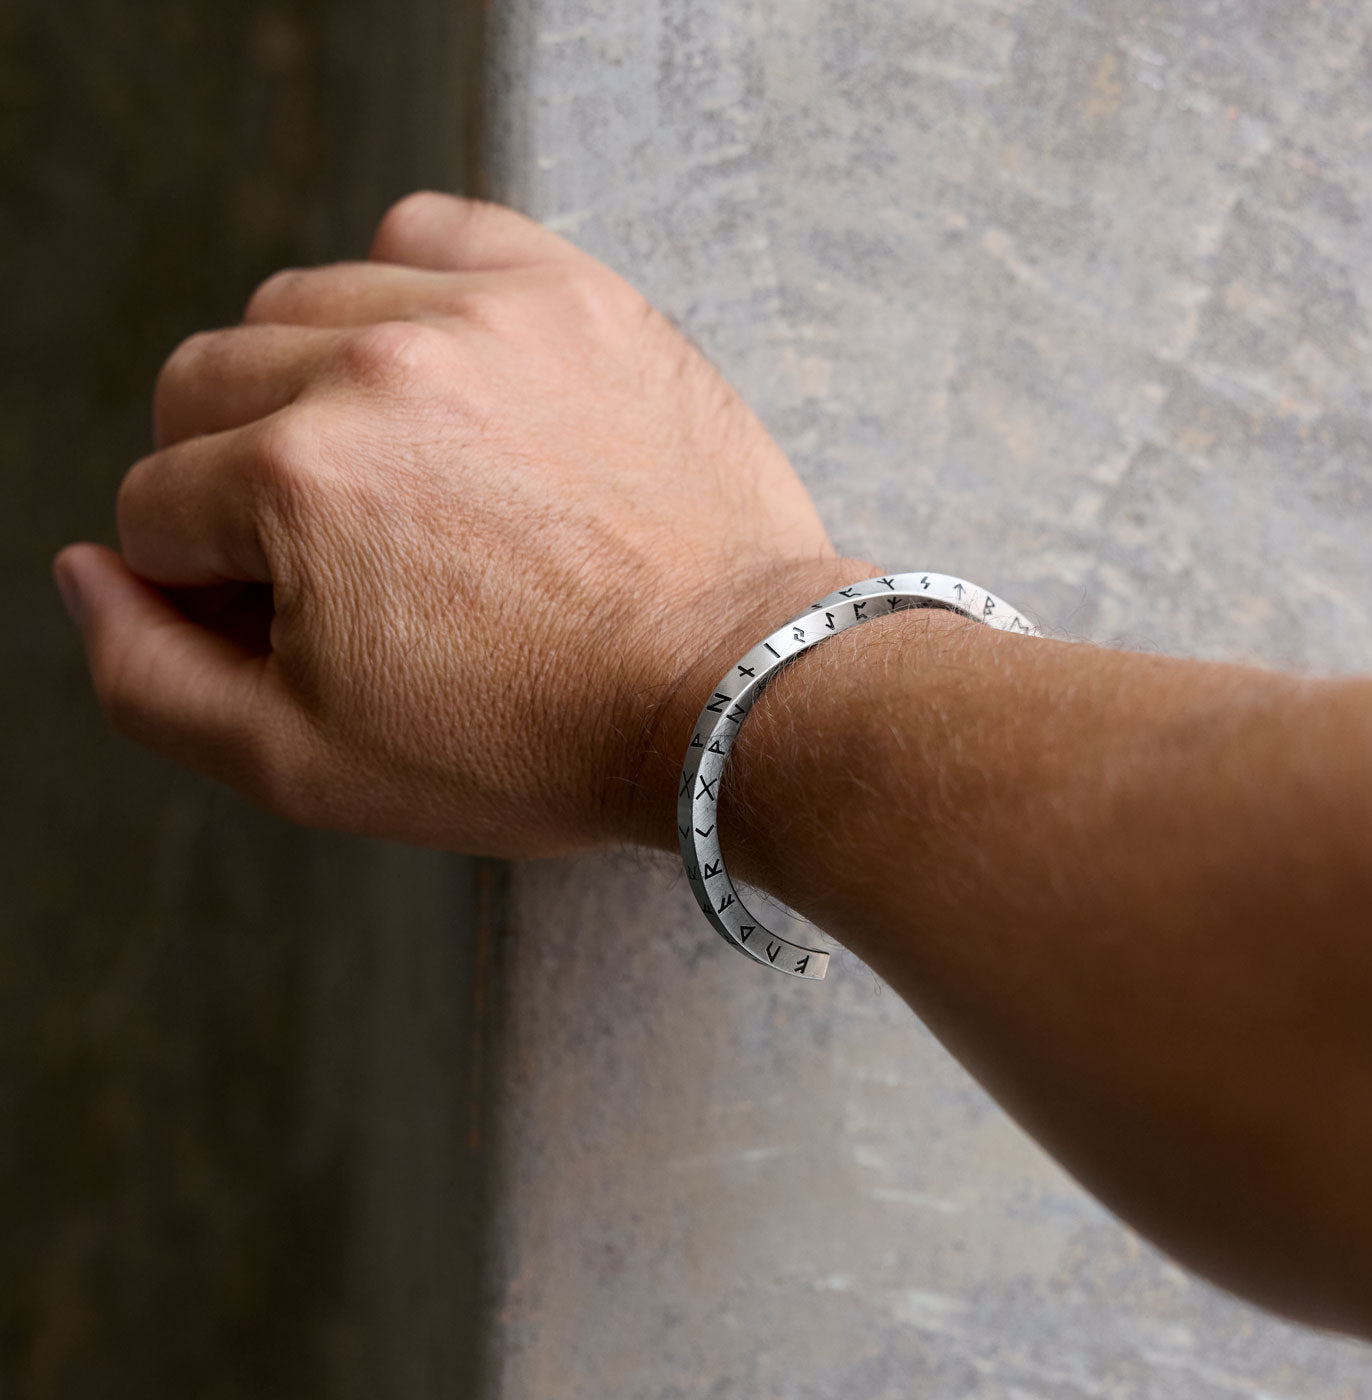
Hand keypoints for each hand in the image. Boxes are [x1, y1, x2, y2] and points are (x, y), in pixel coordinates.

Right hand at [55, 193, 868, 857]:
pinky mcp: (569, 291)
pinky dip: (406, 283)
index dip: (202, 576)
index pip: (158, 504)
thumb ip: (151, 674)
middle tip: (320, 550)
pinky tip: (437, 368)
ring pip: (302, 304)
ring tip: (390, 472)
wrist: (728, 691)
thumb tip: (88, 574)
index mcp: (295, 480)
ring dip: (309, 386)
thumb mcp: (309, 764)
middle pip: (205, 386)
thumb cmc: (541, 739)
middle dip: (229, 478)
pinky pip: (431, 230)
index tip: (280, 611)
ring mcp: (481, 314)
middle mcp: (376, 368)